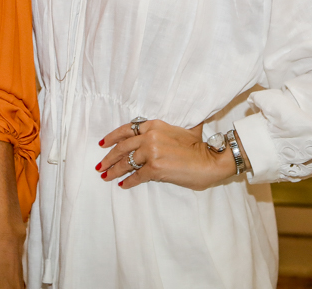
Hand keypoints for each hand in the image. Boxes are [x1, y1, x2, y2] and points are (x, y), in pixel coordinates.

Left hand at [96, 118, 236, 190]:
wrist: (210, 161)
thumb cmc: (198, 147)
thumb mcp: (179, 130)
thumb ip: (164, 130)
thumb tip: (156, 132)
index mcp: (154, 125)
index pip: (126, 129)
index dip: (112, 137)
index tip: (102, 143)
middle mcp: (149, 136)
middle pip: (122, 147)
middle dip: (108, 158)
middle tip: (100, 166)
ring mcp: (151, 152)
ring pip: (126, 163)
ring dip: (114, 170)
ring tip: (105, 176)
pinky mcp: (155, 168)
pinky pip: (136, 176)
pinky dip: (128, 182)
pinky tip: (123, 185)